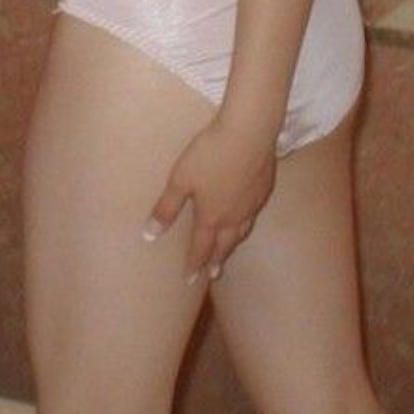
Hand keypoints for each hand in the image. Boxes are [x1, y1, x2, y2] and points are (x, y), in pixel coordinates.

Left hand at [143, 119, 275, 282]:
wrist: (249, 133)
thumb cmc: (210, 154)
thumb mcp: (180, 180)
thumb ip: (166, 208)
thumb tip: (149, 235)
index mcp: (211, 215)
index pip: (201, 247)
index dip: (193, 264)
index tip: (189, 280)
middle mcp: (234, 215)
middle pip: (225, 244)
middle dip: (216, 260)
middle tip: (212, 275)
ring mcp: (251, 203)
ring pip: (242, 231)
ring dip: (233, 244)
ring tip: (229, 250)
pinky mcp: (264, 187)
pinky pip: (254, 213)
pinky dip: (247, 222)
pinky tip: (247, 215)